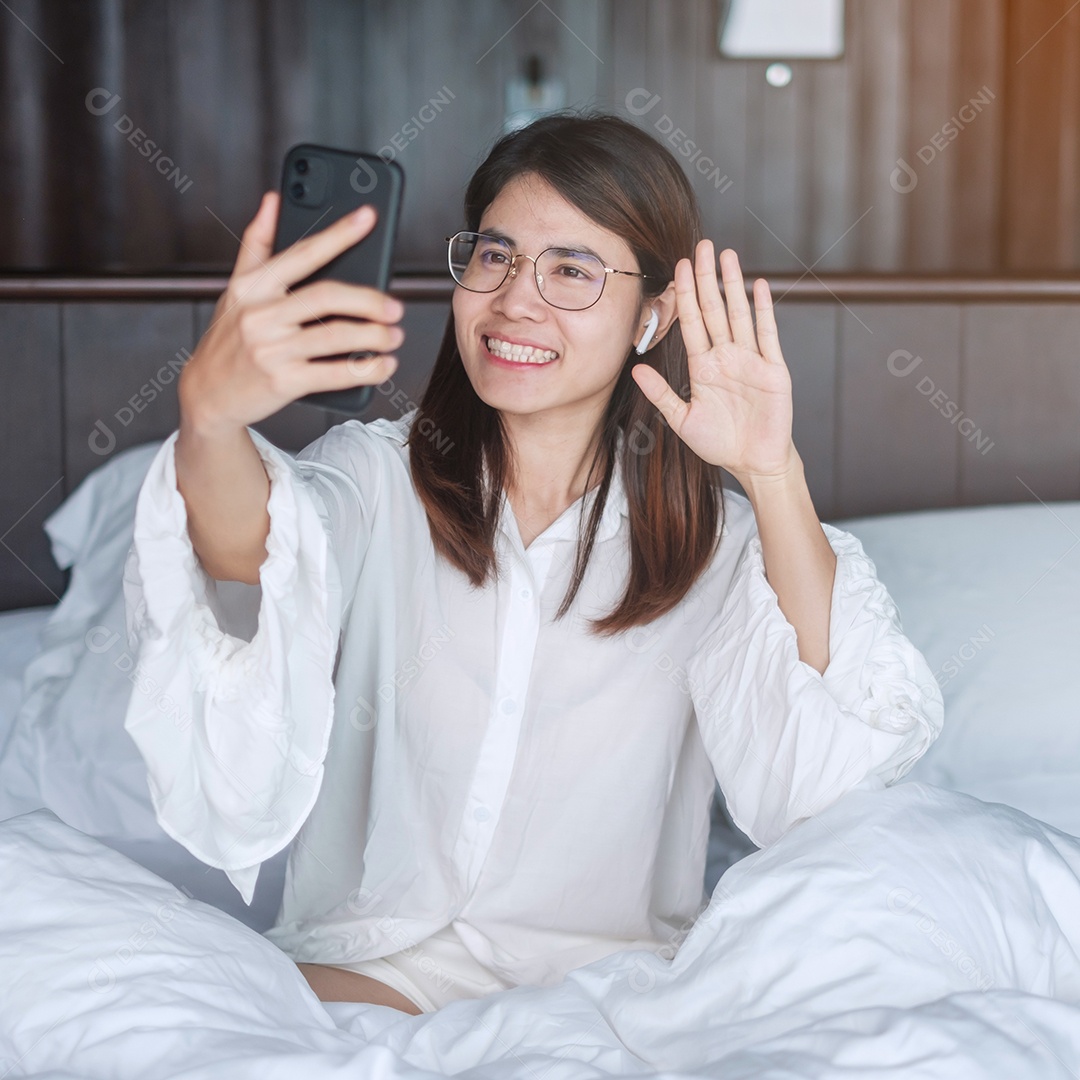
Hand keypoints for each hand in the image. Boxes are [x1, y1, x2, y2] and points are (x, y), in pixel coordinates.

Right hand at [178, 191, 404, 435]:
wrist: (208, 394)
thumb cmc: (228, 340)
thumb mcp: (236, 290)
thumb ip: (256, 245)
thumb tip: (272, 200)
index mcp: (252, 288)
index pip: (302, 253)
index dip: (338, 234)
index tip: (368, 217)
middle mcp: (260, 316)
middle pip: (327, 297)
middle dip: (369, 300)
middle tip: (395, 306)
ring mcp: (271, 350)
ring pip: (337, 336)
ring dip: (375, 336)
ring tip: (394, 335)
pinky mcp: (284, 382)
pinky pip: (336, 373)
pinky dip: (367, 370)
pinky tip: (383, 365)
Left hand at [631, 241, 796, 484]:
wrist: (754, 462)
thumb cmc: (721, 443)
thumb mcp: (683, 420)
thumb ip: (661, 395)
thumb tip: (635, 370)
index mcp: (704, 367)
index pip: (692, 323)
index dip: (685, 295)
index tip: (678, 268)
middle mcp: (726, 357)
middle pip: (714, 309)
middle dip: (706, 278)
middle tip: (700, 246)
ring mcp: (750, 360)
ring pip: (739, 314)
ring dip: (733, 284)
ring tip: (726, 255)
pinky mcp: (773, 369)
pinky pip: (767, 333)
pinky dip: (763, 310)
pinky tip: (757, 285)